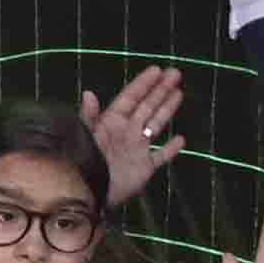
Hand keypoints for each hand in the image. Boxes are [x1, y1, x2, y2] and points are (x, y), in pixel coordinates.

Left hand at [81, 67, 185, 201]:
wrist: (88, 192)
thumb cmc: (82, 162)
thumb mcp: (83, 136)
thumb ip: (88, 116)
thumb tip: (88, 92)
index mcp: (112, 122)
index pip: (131, 97)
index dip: (143, 83)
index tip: (157, 69)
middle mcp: (127, 132)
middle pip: (147, 106)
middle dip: (161, 90)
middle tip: (176, 73)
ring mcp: (137, 149)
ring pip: (156, 124)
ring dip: (167, 109)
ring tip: (179, 92)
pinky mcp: (144, 168)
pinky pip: (161, 156)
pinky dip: (171, 149)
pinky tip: (181, 140)